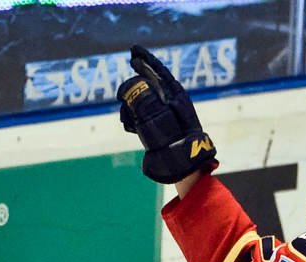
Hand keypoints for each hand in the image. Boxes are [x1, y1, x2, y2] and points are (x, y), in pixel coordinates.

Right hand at [116, 45, 216, 184]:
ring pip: (140, 101)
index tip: (133, 51)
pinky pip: (140, 116)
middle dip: (132, 89)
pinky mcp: (156, 127)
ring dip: (130, 107)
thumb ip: (144, 99)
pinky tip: (131, 127)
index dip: (146, 60)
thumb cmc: (176, 139)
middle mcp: (168, 102)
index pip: (159, 71)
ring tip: (127, 119)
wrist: (184, 166)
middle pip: (146, 85)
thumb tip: (129, 89)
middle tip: (121, 96)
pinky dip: (133, 119)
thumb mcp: (160, 115)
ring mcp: (162, 114)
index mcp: (175, 94)